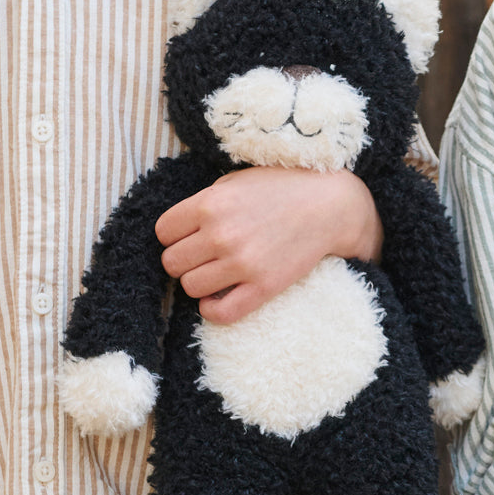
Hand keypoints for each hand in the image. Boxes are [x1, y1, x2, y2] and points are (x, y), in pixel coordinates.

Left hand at [156, 166, 380, 323]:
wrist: (330, 206)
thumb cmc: (282, 188)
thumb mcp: (236, 181)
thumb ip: (205, 202)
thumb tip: (179, 229)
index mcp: (210, 204)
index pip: (163, 232)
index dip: (174, 235)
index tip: (190, 236)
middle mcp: (221, 235)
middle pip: (171, 262)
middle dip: (184, 259)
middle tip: (203, 255)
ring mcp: (242, 264)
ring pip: (190, 287)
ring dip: (199, 282)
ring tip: (216, 273)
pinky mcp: (263, 287)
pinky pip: (219, 313)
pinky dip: (212, 309)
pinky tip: (218, 298)